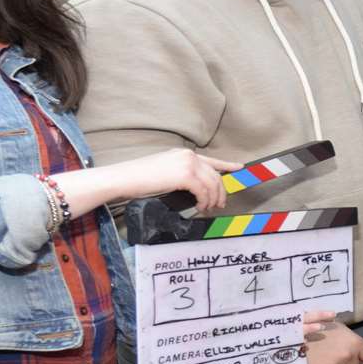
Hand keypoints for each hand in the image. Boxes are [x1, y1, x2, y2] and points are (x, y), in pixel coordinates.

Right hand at [59, 148, 237, 216]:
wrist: (123, 179)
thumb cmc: (138, 180)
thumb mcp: (165, 174)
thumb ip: (182, 177)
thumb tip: (196, 192)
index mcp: (183, 154)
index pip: (211, 160)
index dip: (227, 165)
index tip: (239, 168)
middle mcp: (188, 156)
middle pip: (215, 175)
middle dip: (220, 192)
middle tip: (219, 205)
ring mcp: (188, 164)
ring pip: (212, 184)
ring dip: (213, 199)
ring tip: (208, 209)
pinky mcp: (185, 175)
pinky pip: (204, 191)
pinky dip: (204, 201)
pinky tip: (200, 207)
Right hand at [300, 310, 362, 363]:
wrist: (290, 331)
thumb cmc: (315, 323)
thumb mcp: (336, 324)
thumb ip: (348, 337)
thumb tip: (356, 345)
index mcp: (355, 343)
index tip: (358, 355)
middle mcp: (347, 357)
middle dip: (346, 363)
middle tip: (334, 353)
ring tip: (320, 355)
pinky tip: (311, 360)